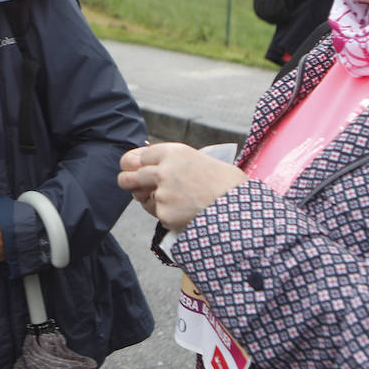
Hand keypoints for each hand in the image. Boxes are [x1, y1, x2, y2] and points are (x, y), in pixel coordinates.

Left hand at [118, 143, 247, 232]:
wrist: (241, 209)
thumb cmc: (230, 185)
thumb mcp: (205, 161)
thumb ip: (180, 163)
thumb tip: (159, 167)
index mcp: (175, 152)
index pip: (140, 155)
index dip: (136, 162)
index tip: (134, 166)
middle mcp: (164, 170)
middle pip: (130, 175)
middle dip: (127, 180)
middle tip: (128, 183)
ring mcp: (162, 193)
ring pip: (143, 198)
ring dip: (150, 200)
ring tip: (174, 202)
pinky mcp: (165, 214)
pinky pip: (159, 215)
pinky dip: (168, 216)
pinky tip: (186, 214)